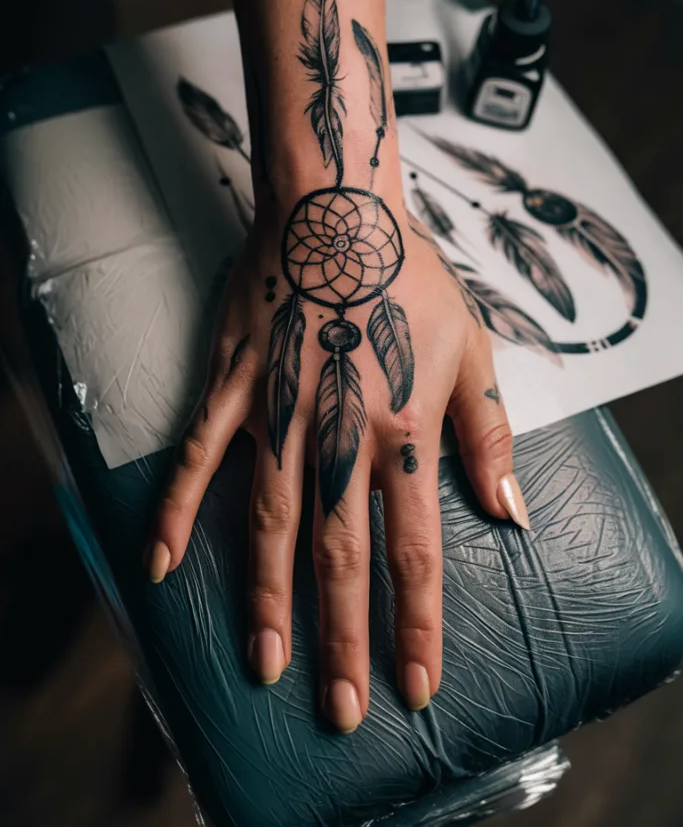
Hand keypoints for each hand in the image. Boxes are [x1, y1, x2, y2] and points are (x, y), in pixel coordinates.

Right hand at [146, 196, 527, 732]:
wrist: (338, 214)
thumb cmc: (411, 281)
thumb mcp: (472, 351)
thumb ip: (489, 435)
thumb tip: (509, 514)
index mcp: (405, 429)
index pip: (413, 550)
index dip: (416, 624)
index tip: (416, 685)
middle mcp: (340, 434)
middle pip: (341, 554)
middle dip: (345, 638)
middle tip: (341, 710)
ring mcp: (278, 412)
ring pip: (270, 522)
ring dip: (268, 599)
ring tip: (264, 664)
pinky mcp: (233, 387)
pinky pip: (198, 457)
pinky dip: (178, 510)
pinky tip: (163, 564)